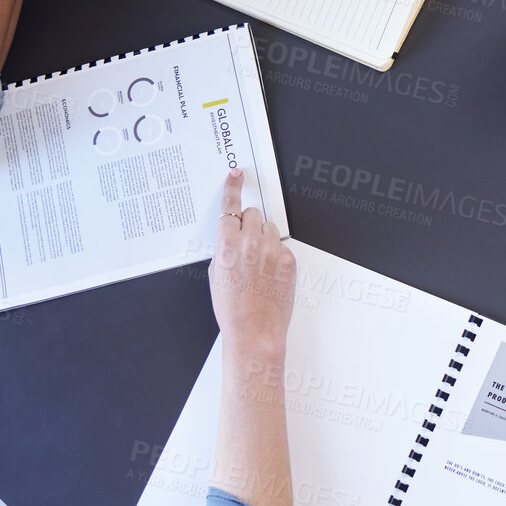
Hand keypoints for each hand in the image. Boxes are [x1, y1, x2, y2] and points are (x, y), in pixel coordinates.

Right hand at [209, 169, 294, 358]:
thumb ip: (224, 250)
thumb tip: (231, 239)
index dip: (232, 188)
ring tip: (258, 264)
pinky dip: (275, 254)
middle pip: (252, 215)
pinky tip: (269, 274)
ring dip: (263, 238)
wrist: (254, 330)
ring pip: (268, 229)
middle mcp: (250, 243)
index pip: (230, 208)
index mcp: (227, 245)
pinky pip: (281, 246)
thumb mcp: (217, 275)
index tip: (236, 174)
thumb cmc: (232, 309)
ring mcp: (272, 250)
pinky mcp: (289, 259)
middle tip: (246, 244)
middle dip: (248, 224)